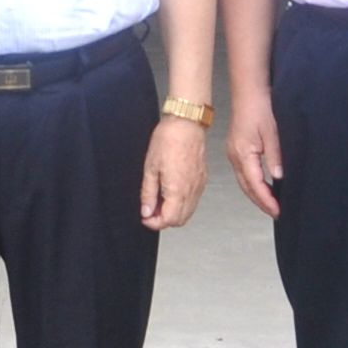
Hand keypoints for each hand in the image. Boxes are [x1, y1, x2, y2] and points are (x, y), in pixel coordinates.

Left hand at [139, 115, 208, 231]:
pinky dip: (182, 203)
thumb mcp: (150, 168)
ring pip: (188, 212)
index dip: (153, 223)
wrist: (186, 123)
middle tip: (150, 210)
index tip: (145, 217)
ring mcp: (199, 185)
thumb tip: (146, 210)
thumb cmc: (169, 139)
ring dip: (173, 212)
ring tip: (159, 200)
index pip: (168, 220)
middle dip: (163, 220)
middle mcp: (191, 190)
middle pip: (180, 220)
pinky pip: (193, 200)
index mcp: (178, 190)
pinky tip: (171, 192)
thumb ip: (148, 193)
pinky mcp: (202, 179)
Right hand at [223, 88, 283, 219]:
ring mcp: (233, 153)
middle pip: (247, 187)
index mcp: (243, 154)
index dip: (267, 200)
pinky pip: (244, 172)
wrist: (248, 91)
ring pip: (244, 181)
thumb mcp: (272, 132)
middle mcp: (235, 156)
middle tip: (276, 212)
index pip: (255, 185)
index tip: (278, 210)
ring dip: (257, 194)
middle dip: (261, 202)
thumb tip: (279, 178)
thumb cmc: (259, 107)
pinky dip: (253, 183)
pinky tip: (263, 185)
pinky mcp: (236, 149)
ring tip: (271, 203)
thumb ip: (275, 157)